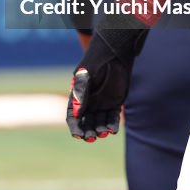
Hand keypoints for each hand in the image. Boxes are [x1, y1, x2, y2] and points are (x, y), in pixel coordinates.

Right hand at [66, 18, 148, 141]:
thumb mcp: (86, 74)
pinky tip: (112, 131)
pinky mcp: (116, 101)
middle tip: (91, 138)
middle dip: (88, 131)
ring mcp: (102, 102)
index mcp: (78, 94)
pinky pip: (113, 116)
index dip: (74, 126)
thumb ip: (82, 91)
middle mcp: (89, 100)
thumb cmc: (96, 60)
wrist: (114, 51)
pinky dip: (112, 124)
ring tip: (103, 133)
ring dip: (100, 129)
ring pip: (99, 121)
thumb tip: (77, 112)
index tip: (77, 135)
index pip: (73, 115)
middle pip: (86, 121)